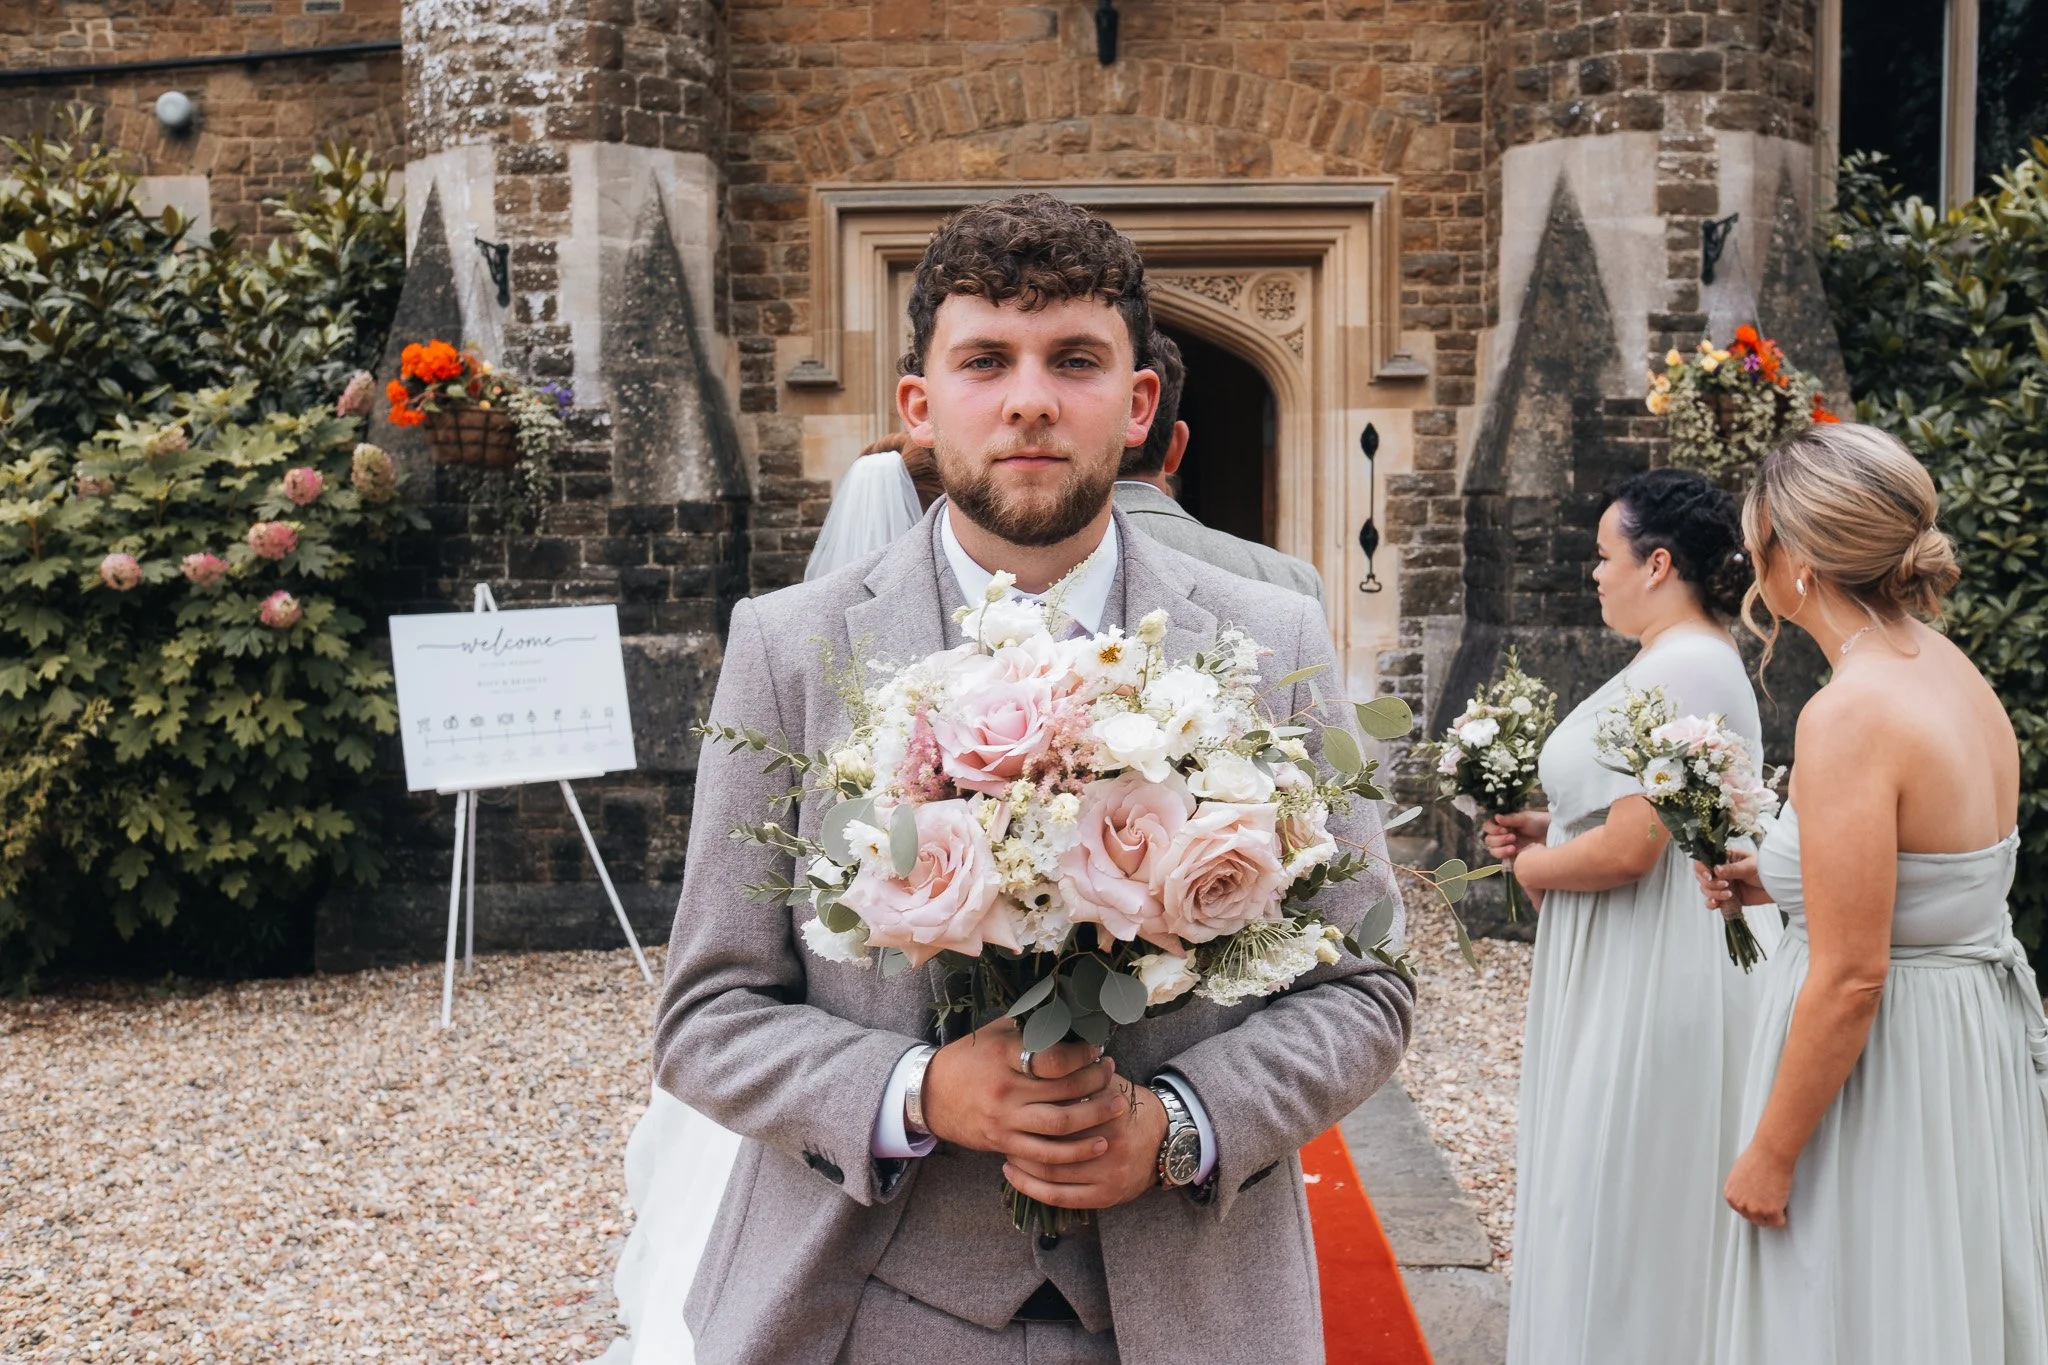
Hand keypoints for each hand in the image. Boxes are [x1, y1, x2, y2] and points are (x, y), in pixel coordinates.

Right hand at [920, 1016, 1128, 1166]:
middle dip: (1096, 1082)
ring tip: (1117, 1106)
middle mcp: (1004, 1089)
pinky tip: (1097, 1143)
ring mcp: (1004, 1120)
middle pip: (1064, 1090)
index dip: (1082, 1054)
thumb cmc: (969, 1057)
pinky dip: (1075, 1152)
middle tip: (1112, 1072)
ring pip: (1061, 1125)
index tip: (1096, 1049)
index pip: (1053, 1057)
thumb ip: (1029, 1024)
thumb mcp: (994, 1032)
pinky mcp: (1003, 1143)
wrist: (930, 1093)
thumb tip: (1071, 1010)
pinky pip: (1045, 1154)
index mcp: (1002, 1055)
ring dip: (1095, 1117)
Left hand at [1001, 1072, 1168, 1211]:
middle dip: (1022, 1137)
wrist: (1164, 1141)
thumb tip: (1044, 1051)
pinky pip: (1059, 1197)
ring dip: (1022, 1163)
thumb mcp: (1109, 1083)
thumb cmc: (1125, 1107)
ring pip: (1052, 1173)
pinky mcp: (1105, 1196)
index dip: (1032, 1108)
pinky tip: (1013, 1174)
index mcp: (1110, 1111)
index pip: (1061, 1111)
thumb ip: (1081, 1073)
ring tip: (1004, 1150)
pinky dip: (1030, 1188)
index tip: (1011, 1102)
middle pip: (1053, 1143)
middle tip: (1001, 1128)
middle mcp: (1111, 1144)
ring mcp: (1108, 1174)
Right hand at [1482, 810, 1548, 863]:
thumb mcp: (1525, 818)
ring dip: (1500, 849)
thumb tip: (1496, 817)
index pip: (1488, 827)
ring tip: (1514, 847)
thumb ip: (1510, 819)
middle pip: (1488, 840)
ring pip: (1493, 851)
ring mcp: (1507, 847)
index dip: (1492, 829)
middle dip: (1498, 839)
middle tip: (1513, 837)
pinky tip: (1515, 852)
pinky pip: (1502, 859)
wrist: (1554, 834)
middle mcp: (1503, 836)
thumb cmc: (1539, 823)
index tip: (1504, 829)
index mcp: (1503, 825)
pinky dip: (1505, 856)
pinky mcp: (1513, 857)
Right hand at [1696, 851, 1770, 910]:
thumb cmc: (1766, 870)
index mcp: (1725, 858)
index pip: (1704, 861)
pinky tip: (1716, 904)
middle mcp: (1721, 871)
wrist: (1778, 887)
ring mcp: (1723, 885)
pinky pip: (1712, 902)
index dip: (1702, 869)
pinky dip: (1711, 904)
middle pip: (1702, 877)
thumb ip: (1732, 869)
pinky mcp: (1727, 897)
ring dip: (1714, 894)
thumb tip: (1716, 870)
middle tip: (1726, 885)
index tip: (1709, 876)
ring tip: (1729, 894)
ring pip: (1706, 890)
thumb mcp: (1749, 866)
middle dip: (1711, 884)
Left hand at [1724, 1141, 1793, 1227]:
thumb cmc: (1757, 1158)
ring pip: (1765, 1222)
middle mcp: (1740, 1204)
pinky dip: (1782, 1218)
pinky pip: (1778, 1223)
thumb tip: (1744, 1194)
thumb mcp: (1738, 1174)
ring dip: (1771, 1216)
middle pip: (1752, 1218)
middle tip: (1769, 1202)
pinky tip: (1782, 1209)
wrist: (1770, 1154)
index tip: (1758, 1202)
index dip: (1752, 1206)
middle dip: (1761, 1211)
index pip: (1741, 1211)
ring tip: (1776, 1204)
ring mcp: (1755, 1209)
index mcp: (1730, 1195)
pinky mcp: (1770, 1211)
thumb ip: (1739, 1189)